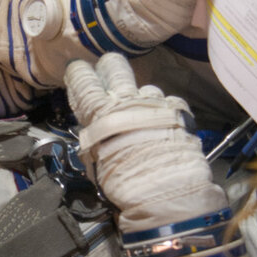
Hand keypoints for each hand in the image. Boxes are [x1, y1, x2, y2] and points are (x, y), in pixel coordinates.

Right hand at [65, 53, 216, 224]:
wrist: (165, 191)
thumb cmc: (123, 183)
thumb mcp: (97, 163)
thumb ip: (95, 141)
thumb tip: (95, 135)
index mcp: (100, 112)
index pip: (82, 79)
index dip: (78, 73)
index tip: (78, 73)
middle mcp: (126, 100)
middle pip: (115, 66)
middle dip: (109, 68)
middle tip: (109, 79)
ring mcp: (154, 102)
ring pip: (145, 87)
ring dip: (142, 99)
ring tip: (144, 119)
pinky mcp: (178, 110)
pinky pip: (169, 102)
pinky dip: (166, 112)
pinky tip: (166, 127)